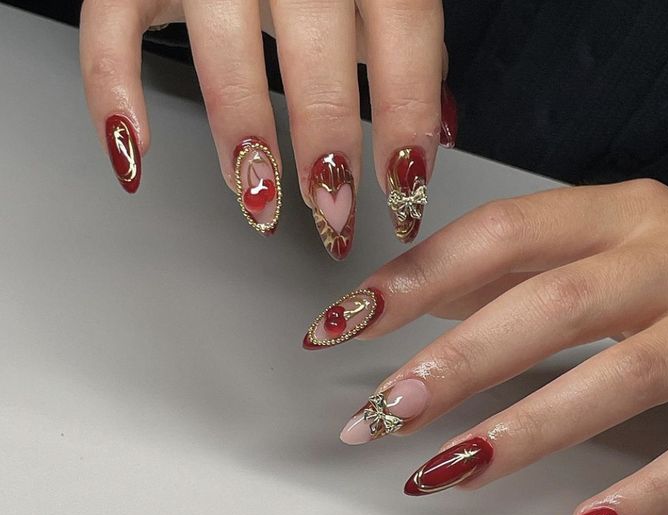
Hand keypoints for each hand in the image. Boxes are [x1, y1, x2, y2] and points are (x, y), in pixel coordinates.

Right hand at [80, 0, 454, 255]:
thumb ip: (411, 49)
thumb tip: (440, 133)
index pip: (403, 30)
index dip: (407, 117)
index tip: (404, 193)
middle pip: (314, 50)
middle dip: (325, 140)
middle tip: (332, 212)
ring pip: (220, 48)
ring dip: (241, 131)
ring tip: (258, 200)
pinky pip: (108, 30)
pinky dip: (111, 94)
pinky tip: (137, 157)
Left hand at [303, 179, 667, 514]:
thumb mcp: (593, 245)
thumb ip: (500, 267)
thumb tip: (397, 299)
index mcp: (616, 213)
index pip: (500, 232)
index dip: (417, 277)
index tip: (347, 322)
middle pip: (553, 304)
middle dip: (460, 362)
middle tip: (386, 411)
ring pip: (620, 378)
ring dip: (523, 431)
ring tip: (442, 472)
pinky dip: (637, 497)